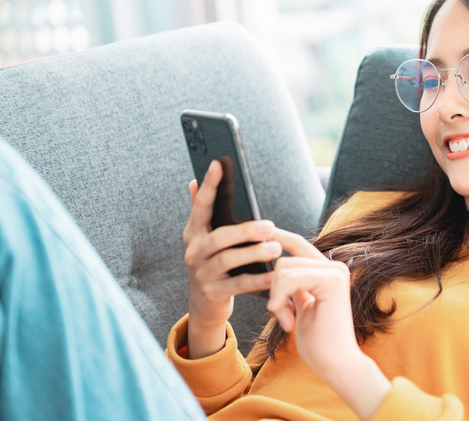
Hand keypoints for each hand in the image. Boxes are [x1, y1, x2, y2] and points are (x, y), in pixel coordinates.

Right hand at [182, 160, 282, 358]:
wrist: (205, 305)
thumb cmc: (213, 264)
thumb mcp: (205, 238)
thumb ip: (201, 211)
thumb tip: (193, 181)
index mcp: (194, 233)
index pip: (201, 205)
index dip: (209, 185)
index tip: (219, 163)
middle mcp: (194, 251)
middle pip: (219, 237)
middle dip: (245, 230)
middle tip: (269, 225)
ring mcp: (201, 274)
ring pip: (228, 260)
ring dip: (254, 253)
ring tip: (276, 248)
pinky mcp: (213, 293)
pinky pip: (238, 284)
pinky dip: (257, 280)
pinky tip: (274, 274)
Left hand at [267, 230, 390, 419]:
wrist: (334, 363)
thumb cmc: (318, 341)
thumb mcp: (299, 306)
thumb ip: (292, 284)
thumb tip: (275, 265)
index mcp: (327, 271)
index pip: (297, 245)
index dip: (278, 237)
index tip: (258, 230)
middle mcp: (334, 267)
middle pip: (284, 259)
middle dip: (273, 287)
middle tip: (280, 313)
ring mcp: (335, 272)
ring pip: (284, 268)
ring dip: (277, 297)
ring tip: (287, 320)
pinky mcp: (332, 281)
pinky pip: (291, 279)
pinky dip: (281, 299)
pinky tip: (287, 321)